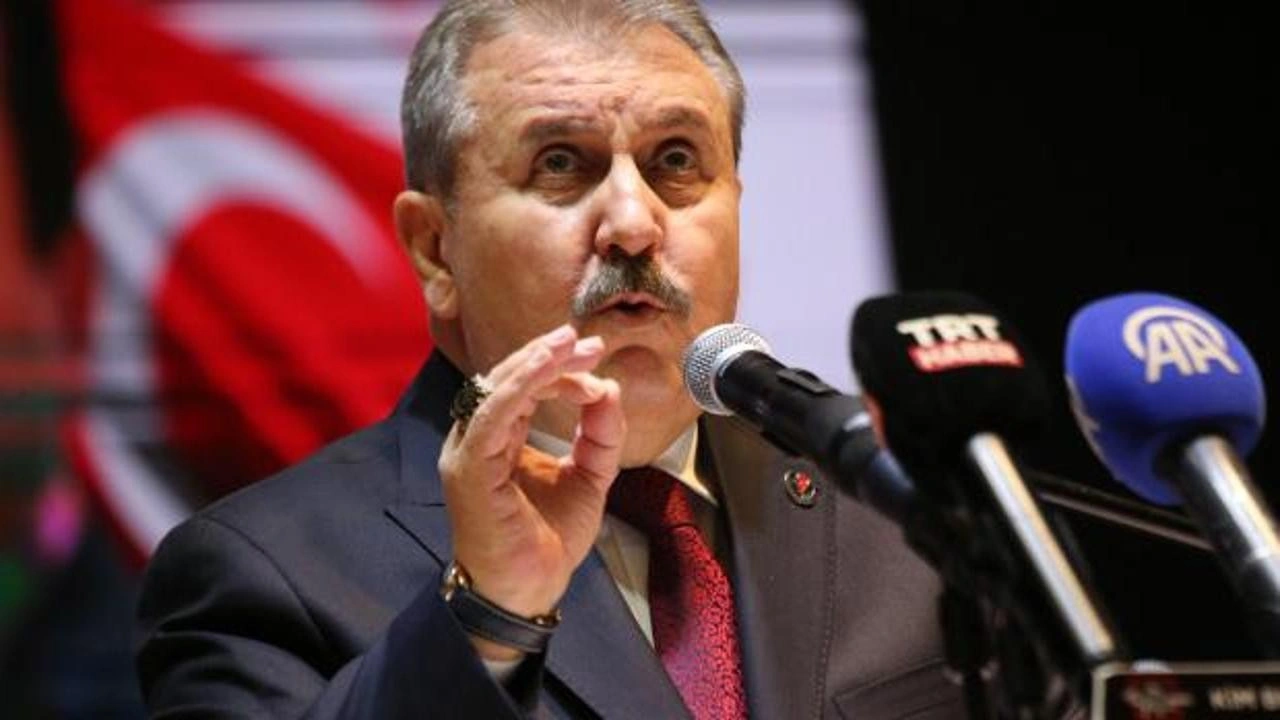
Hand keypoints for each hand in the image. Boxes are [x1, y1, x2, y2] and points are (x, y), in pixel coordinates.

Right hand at [439, 324, 623, 658]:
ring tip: (569, 346)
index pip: (523, 387)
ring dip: (535, 364)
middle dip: (549, 356)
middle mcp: (478, 439)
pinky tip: (545, 369)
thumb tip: (608, 388)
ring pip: (496, 389)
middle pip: (508, 380)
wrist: (528, 591)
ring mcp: (468, 453)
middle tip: (587, 342)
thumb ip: (600, 435)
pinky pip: (489, 417)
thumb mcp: (588, 477)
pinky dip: (516, 388)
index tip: (595, 356)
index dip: (558, 367)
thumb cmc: (548, 539)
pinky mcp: (469, 469)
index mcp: (499, 438)